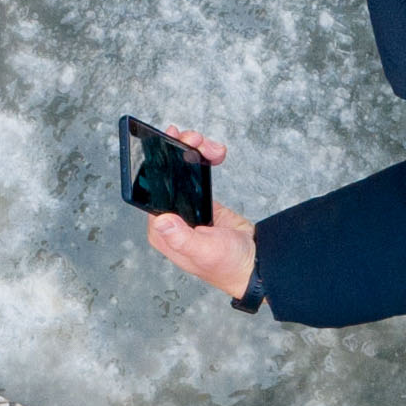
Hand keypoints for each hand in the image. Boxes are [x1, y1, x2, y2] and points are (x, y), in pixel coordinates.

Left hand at [137, 131, 253, 300]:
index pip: (152, 192)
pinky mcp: (202, 201)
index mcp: (162, 232)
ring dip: (194, 153)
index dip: (156, 166)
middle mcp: (171, 219)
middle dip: (178, 153)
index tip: (163, 144)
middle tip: (193, 140)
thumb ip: (182, 238)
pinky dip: (204, 160)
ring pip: (182, 171)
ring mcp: (187, 209)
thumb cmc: (228, 265)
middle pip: (166, 177)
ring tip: (209, 147)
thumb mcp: (205, 251)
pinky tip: (213, 155)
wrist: (254, 263)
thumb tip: (161, 220)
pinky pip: (197, 174)